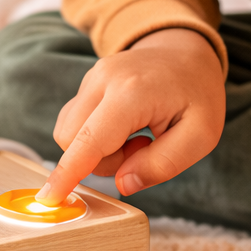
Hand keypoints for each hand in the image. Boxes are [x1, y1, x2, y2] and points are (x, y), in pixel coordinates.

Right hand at [37, 27, 223, 204]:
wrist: (186, 52)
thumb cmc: (198, 94)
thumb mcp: (201, 136)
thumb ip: (163, 164)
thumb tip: (123, 183)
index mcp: (132, 93)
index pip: (89, 141)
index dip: (68, 174)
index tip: (49, 199)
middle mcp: (103, 80)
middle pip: (72, 140)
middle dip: (101, 161)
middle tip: (141, 150)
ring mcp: (91, 77)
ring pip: (70, 133)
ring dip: (99, 150)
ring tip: (136, 137)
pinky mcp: (87, 82)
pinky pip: (75, 122)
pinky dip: (95, 136)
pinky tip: (124, 128)